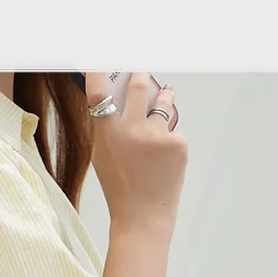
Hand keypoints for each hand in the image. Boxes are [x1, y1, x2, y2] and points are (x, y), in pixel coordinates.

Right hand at [83, 71, 187, 229]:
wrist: (143, 216)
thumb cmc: (120, 187)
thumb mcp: (102, 155)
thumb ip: (107, 127)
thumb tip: (115, 97)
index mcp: (108, 134)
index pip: (99, 93)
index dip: (99, 71)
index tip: (102, 60)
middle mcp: (132, 130)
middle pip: (138, 86)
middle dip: (141, 73)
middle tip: (143, 67)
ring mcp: (158, 135)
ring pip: (163, 104)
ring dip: (163, 98)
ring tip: (165, 97)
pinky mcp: (178, 143)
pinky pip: (174, 130)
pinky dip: (170, 137)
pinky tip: (164, 157)